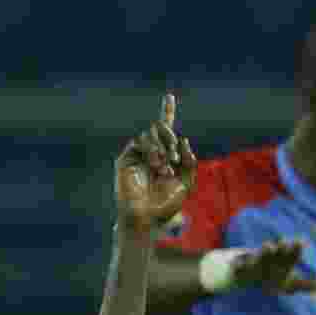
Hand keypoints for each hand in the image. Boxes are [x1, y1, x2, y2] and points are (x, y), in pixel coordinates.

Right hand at [116, 93, 195, 233]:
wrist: (146, 217)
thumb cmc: (166, 205)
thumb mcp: (186, 183)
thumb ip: (189, 162)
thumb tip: (184, 140)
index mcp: (166, 156)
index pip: (167, 131)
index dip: (167, 112)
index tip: (169, 96)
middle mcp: (152, 152)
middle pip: (160, 128)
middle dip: (170, 138)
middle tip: (175, 158)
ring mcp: (138, 154)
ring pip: (150, 133)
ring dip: (162, 148)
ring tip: (165, 168)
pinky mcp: (126, 158)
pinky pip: (139, 142)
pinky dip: (152, 150)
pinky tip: (156, 165)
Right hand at [230, 241, 315, 295]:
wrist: (251, 276)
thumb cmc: (275, 278)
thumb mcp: (291, 284)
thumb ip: (306, 285)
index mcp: (284, 260)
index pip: (292, 253)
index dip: (296, 248)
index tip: (300, 242)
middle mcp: (272, 257)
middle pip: (278, 249)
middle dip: (282, 246)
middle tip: (286, 243)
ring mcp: (258, 260)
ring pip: (262, 253)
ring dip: (266, 249)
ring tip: (269, 246)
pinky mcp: (242, 266)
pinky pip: (240, 265)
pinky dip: (239, 265)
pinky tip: (238, 265)